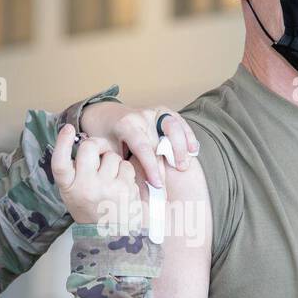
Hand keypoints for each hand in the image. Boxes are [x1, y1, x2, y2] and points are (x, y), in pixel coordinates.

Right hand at [52, 124, 141, 227]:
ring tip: (110, 179)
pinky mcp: (125, 188)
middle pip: (89, 148)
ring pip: (111, 155)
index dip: (62, 143)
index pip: (60, 163)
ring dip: (112, 162)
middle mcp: (86, 187)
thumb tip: (87, 141)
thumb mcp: (73, 193)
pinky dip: (125, 171)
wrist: (110, 235)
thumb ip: (75, 171)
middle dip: (96, 146)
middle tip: (98, 156)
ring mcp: (107, 188)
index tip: (68, 129)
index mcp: (69, 189)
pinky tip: (121, 185)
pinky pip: (126, 165)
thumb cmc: (90, 209)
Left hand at [79, 102, 198, 187]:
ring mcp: (153, 112)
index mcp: (125, 124)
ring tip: (184, 166)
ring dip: (181, 147)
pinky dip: (188, 135)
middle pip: (160, 141)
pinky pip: (179, 121)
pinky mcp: (162, 112)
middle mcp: (141, 116)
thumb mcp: (106, 150)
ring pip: (173, 126)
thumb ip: (119, 164)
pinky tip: (193, 150)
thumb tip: (132, 186)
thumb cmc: (106, 136)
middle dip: (166, 164)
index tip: (158, 185)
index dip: (151, 167)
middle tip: (169, 185)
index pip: (143, 147)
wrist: (105, 115)